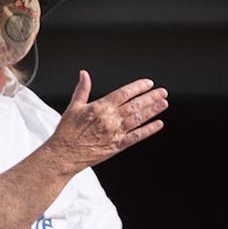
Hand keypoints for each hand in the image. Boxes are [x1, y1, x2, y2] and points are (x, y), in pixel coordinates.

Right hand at [46, 70, 167, 171]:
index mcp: (100, 107)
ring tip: (163, 103)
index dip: (138, 87)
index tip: (149, 83)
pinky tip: (158, 124)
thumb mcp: (74, 107)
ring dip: (153, 111)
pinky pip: (137, 137)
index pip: (124, 93)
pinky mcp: (117, 145)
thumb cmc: (67, 131)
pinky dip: (148, 130)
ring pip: (139, 119)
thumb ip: (82, 89)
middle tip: (163, 92)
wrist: (64, 154)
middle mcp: (110, 119)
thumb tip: (84, 74)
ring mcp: (115, 132)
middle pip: (135, 105)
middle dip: (151, 97)